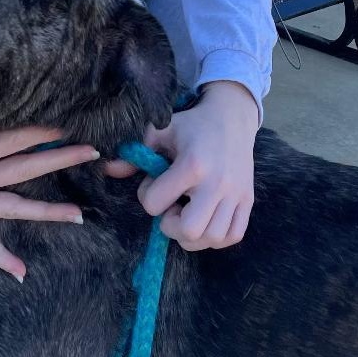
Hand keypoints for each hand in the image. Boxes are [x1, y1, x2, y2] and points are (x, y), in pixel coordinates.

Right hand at [0, 126, 98, 280]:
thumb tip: (0, 88)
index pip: (14, 139)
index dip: (41, 132)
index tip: (67, 126)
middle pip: (25, 168)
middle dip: (59, 159)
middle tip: (91, 152)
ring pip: (14, 207)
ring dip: (47, 211)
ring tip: (78, 215)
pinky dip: (0, 257)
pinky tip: (22, 273)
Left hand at [104, 81, 257, 250]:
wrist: (232, 118)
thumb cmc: (192, 126)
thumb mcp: (160, 132)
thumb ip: (135, 154)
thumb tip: (109, 170)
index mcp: (192, 165)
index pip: (155, 204)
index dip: (147, 198)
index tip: (155, 184)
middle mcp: (217, 183)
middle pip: (190, 231)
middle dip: (172, 227)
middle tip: (171, 210)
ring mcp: (236, 194)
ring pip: (212, 238)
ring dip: (194, 235)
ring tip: (189, 215)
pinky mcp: (248, 200)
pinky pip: (233, 235)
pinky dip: (216, 237)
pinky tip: (207, 222)